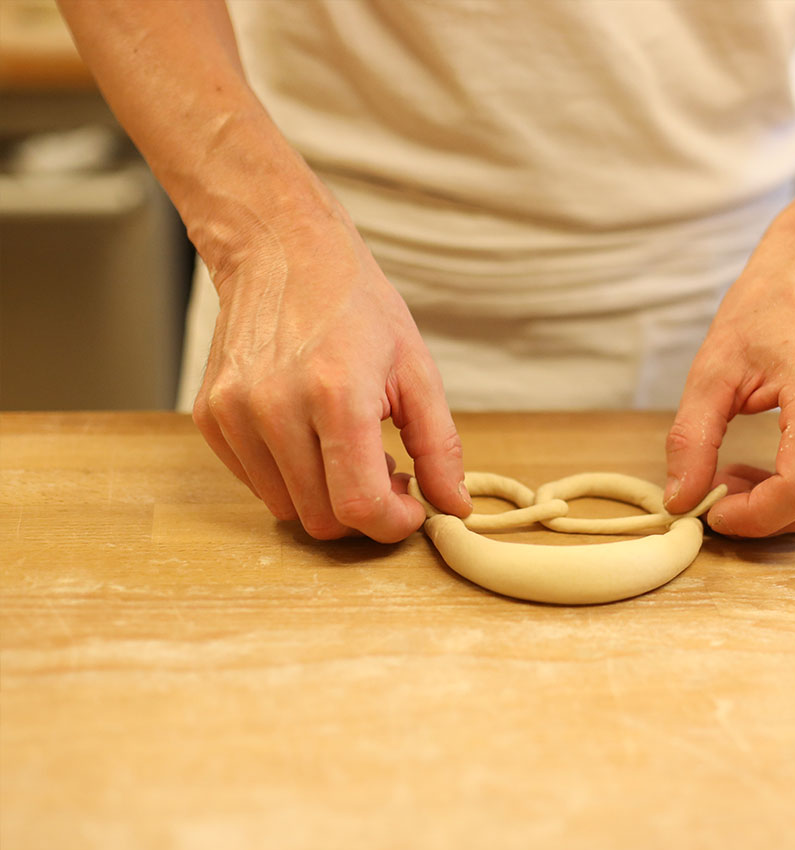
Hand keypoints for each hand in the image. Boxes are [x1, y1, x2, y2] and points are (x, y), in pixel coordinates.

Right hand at [192, 202, 469, 541]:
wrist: (284, 251)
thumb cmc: (358, 306)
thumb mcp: (417, 370)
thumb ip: (439, 446)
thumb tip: (454, 506)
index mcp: (335, 395)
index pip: (357, 506)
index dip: (391, 524)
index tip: (410, 507)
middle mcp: (274, 409)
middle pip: (321, 518)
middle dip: (363, 511)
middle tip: (386, 470)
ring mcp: (234, 414)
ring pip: (285, 508)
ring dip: (325, 496)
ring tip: (349, 448)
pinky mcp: (210, 416)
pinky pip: (256, 482)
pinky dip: (291, 477)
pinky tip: (312, 437)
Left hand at [663, 225, 794, 536]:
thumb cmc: (769, 308)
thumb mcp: (712, 369)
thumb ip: (691, 439)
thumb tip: (681, 499)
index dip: (756, 516)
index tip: (715, 509)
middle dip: (761, 513)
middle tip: (718, 485)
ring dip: (780, 504)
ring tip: (740, 470)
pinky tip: (774, 460)